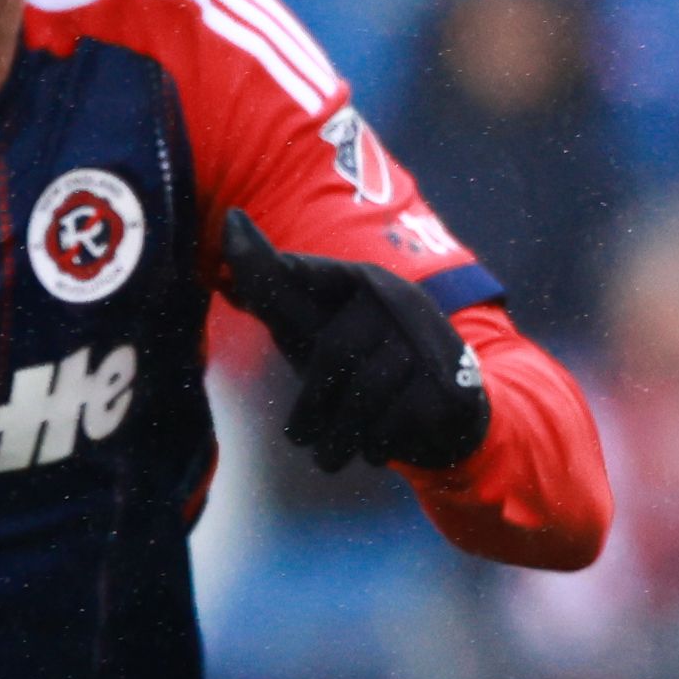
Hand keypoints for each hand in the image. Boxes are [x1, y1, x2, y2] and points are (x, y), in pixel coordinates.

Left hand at [215, 212, 491, 472]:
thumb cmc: (360, 366)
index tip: (231, 229)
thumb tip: (230, 222)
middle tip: (298, 438)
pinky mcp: (448, 386)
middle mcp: (399, 300)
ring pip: (363, 392)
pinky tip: (371, 451)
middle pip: (333, 350)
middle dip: (312, 405)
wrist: (448, 416)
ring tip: (326, 457)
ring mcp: (427, 341)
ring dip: (337, 436)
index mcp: (363, 281)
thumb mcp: (312, 329)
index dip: (266, 263)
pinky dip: (375, 445)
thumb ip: (273, 289)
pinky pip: (393, 420)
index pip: (307, 273)